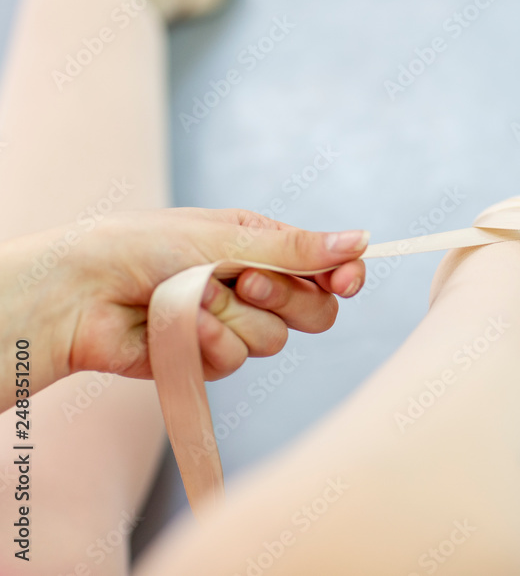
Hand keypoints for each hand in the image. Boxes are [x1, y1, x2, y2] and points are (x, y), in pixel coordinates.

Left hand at [0, 208, 367, 406]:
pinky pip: (235, 359)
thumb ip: (297, 249)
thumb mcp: (228, 237)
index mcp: (261, 246)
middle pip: (315, 312)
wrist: (81, 291)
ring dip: (232, 318)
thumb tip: (361, 240)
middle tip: (246, 281)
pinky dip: (206, 340)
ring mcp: (231, 324)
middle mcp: (253, 286)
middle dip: (284, 299)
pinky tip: (177, 324)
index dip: (343, 277)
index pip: (326, 268)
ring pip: (274, 340)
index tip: (347, 281)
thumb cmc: (143, 246)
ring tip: (191, 297)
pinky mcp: (207, 357)